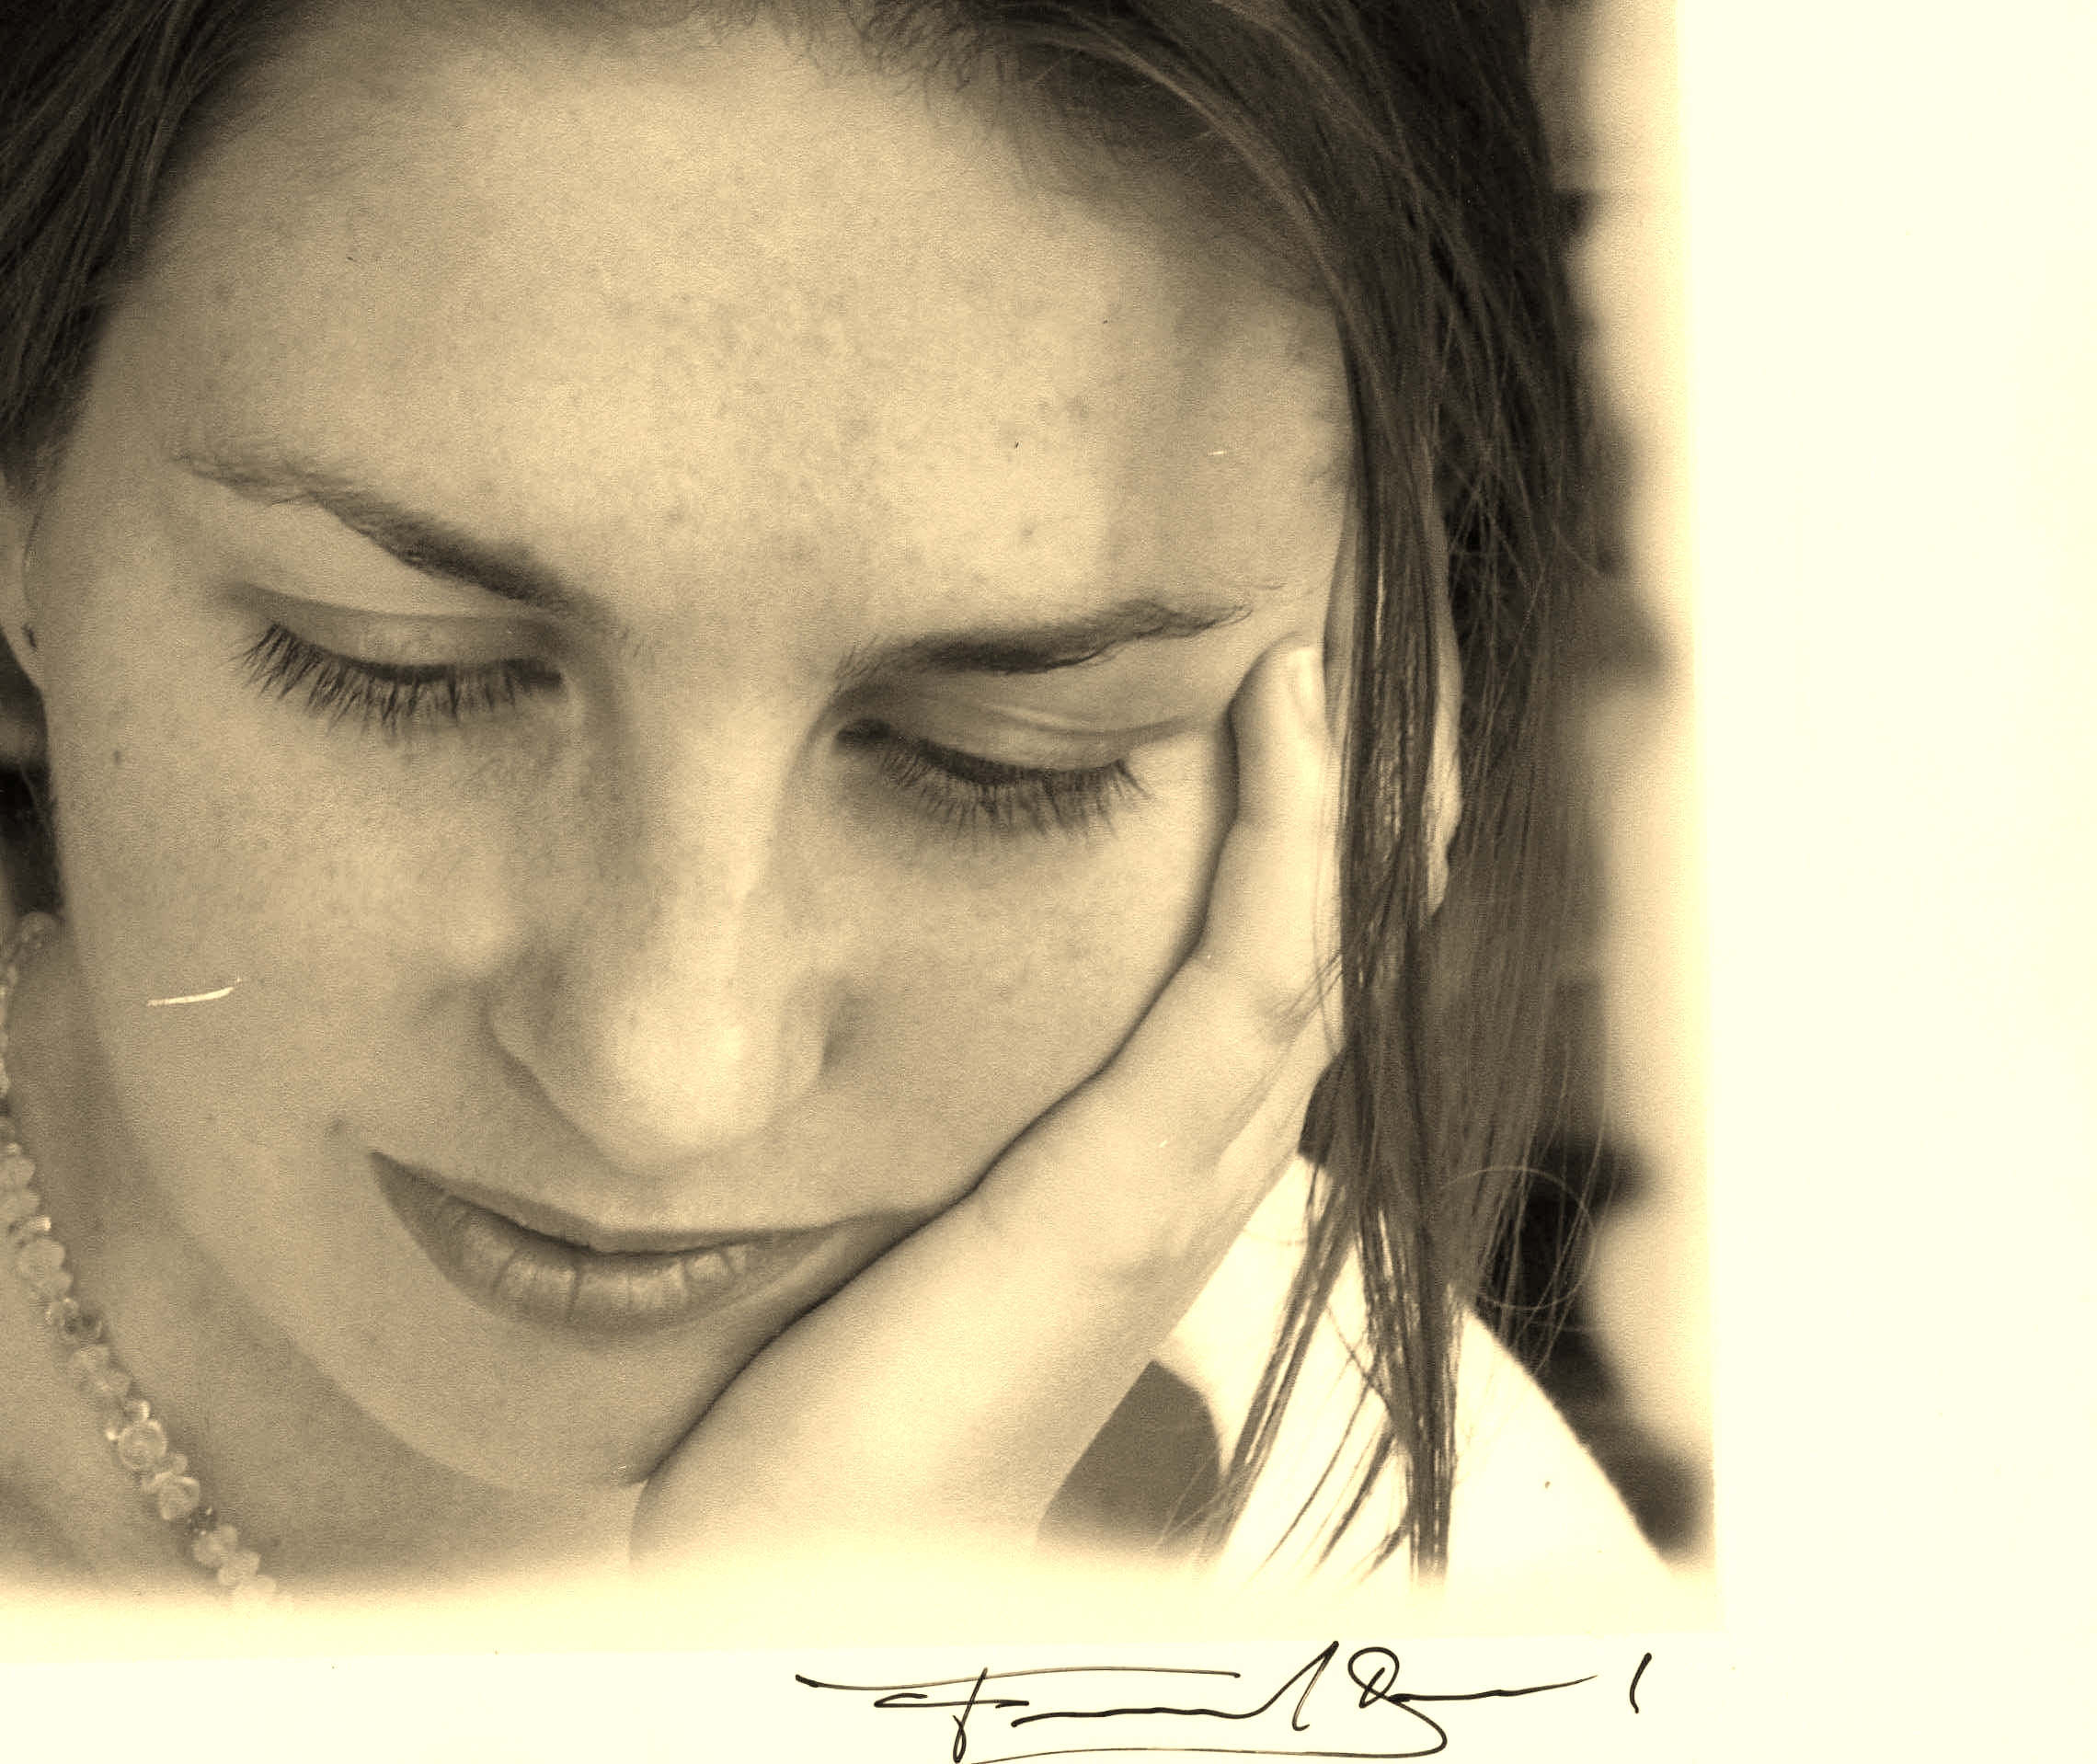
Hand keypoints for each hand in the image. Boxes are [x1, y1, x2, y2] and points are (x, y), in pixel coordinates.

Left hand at [629, 639, 1342, 1573]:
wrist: (798, 1566)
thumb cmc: (827, 1392)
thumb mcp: (904, 1189)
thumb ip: (938, 1087)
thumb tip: (863, 951)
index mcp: (1159, 1158)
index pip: (1281, 950)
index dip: (1317, 809)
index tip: (1304, 657)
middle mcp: (1206, 1161)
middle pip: (1342, 927)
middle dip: (1372, 768)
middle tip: (1373, 604)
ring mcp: (1185, 1176)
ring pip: (1330, 928)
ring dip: (1356, 762)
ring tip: (1355, 610)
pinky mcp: (1124, 1191)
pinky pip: (1250, 972)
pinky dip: (1285, 829)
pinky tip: (1283, 704)